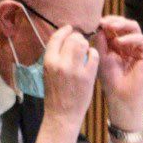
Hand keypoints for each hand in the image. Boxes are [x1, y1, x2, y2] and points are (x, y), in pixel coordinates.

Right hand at [32, 24, 98, 142]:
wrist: (62, 113)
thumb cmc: (55, 93)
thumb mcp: (48, 72)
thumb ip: (55, 57)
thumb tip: (64, 42)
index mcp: (48, 61)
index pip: (56, 38)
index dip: (64, 30)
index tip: (70, 28)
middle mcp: (60, 63)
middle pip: (72, 39)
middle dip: (78, 37)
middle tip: (81, 40)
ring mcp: (75, 70)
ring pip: (83, 45)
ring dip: (86, 44)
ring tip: (87, 48)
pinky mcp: (88, 77)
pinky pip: (94, 57)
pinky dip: (94, 54)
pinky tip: (93, 57)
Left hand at [96, 16, 142, 134]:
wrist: (120, 94)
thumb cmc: (109, 78)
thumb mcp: (100, 55)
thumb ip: (100, 40)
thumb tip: (100, 25)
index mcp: (117, 43)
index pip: (114, 26)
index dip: (106, 21)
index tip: (97, 22)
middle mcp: (129, 44)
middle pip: (125, 24)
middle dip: (114, 20)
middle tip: (104, 23)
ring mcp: (138, 49)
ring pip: (134, 28)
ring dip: (122, 25)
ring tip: (111, 28)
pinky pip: (140, 40)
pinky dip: (130, 38)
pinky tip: (119, 43)